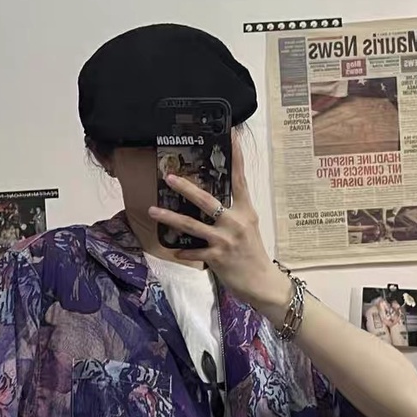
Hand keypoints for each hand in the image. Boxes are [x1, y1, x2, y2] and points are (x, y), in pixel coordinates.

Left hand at [147, 137, 288, 318]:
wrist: (263, 283)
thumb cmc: (253, 255)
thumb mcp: (248, 229)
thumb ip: (232, 215)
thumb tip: (212, 205)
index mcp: (245, 211)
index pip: (240, 178)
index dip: (235, 156)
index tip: (229, 134)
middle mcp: (236, 222)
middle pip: (207, 200)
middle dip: (186, 187)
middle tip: (169, 177)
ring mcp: (226, 240)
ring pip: (192, 225)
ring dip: (170, 218)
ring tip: (153, 211)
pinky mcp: (218, 257)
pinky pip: (195, 252)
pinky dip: (184, 253)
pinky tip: (175, 251)